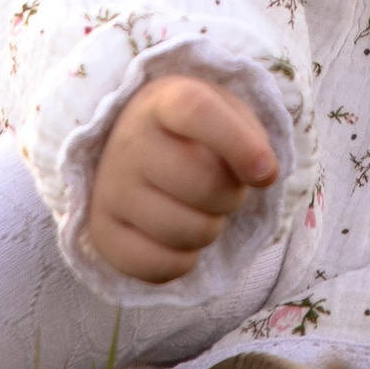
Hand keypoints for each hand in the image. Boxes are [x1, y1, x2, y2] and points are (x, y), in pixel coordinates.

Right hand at [83, 75, 278, 284]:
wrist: (135, 151)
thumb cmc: (194, 134)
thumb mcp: (226, 114)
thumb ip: (250, 137)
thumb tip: (263, 174)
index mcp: (161, 101)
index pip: (196, 111)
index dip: (238, 143)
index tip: (266, 172)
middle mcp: (128, 142)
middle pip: (205, 183)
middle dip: (232, 193)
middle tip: (223, 185)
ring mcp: (110, 189)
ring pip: (189, 231)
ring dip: (211, 227)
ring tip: (197, 207)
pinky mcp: (103, 234)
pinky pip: (162, 267)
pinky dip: (184, 260)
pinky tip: (177, 236)